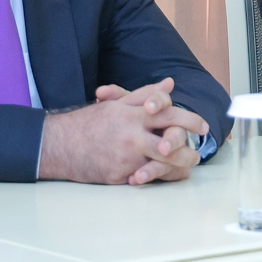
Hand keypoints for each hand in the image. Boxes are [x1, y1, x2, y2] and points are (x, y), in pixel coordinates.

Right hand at [38, 78, 207, 183]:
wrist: (58, 145)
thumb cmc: (89, 123)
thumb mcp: (117, 104)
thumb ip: (146, 94)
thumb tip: (170, 83)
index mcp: (133, 116)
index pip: (169, 115)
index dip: (190, 120)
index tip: (203, 126)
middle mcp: (132, 136)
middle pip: (170, 143)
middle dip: (189, 149)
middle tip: (198, 153)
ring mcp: (125, 158)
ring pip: (161, 165)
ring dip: (177, 167)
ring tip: (186, 166)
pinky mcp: (118, 176)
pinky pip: (142, 178)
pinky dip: (154, 177)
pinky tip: (163, 176)